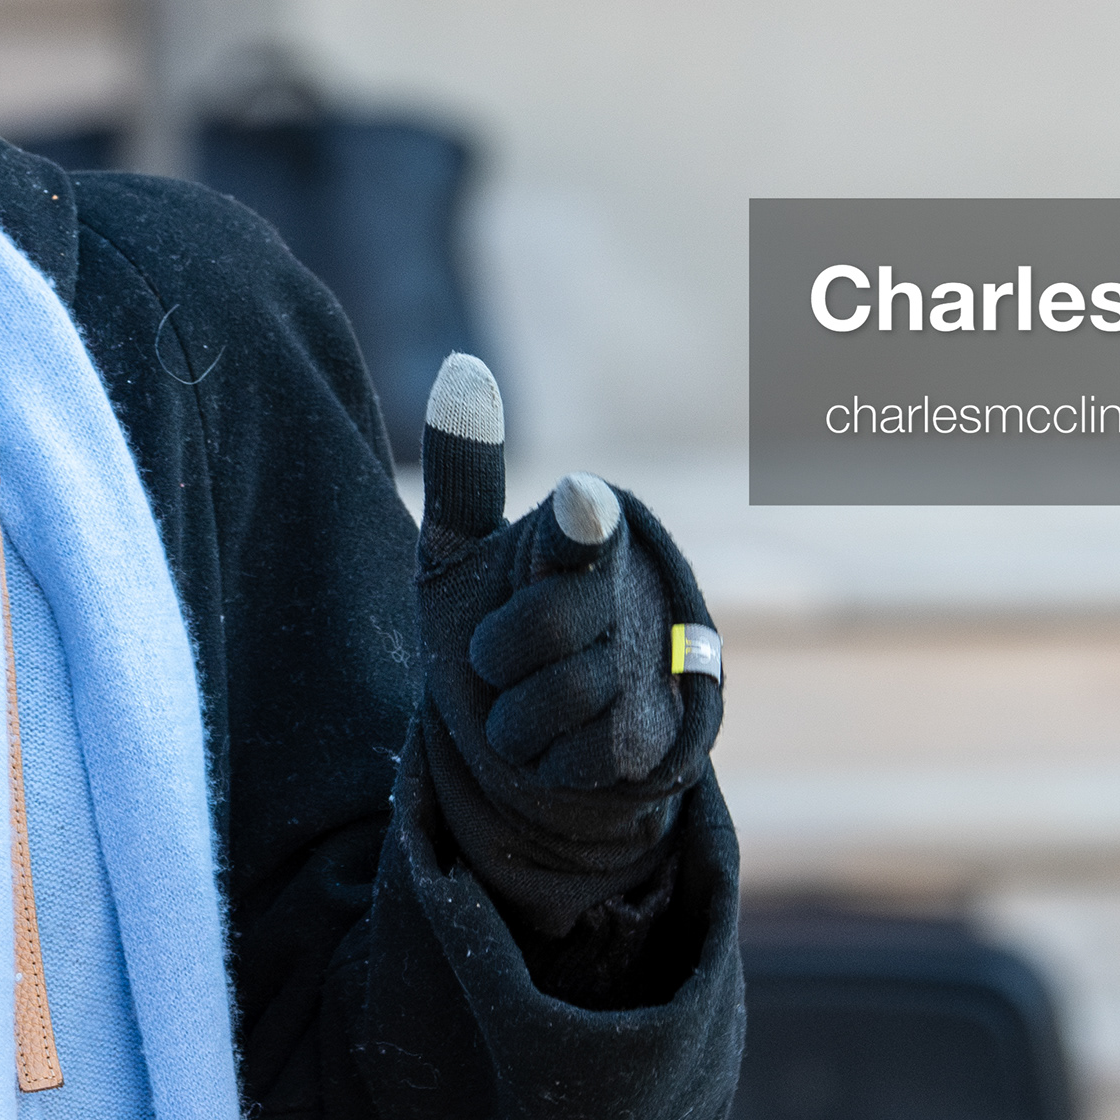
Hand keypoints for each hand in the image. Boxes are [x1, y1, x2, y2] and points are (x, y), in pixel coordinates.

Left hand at [410, 353, 721, 940]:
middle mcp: (625, 590)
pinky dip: (551, 756)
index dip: (579, 520)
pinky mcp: (656, 733)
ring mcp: (647, 663)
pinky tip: (559, 741)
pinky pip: (585, 751)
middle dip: (498, 654)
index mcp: (576, 536)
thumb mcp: (464, 554)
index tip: (580, 500)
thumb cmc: (495, 619)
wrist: (542, 729)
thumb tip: (462, 363)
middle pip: (539, 630)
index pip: (576, 528)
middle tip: (497, 655)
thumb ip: (465, 469)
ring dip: (516, 714)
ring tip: (526, 698)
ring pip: (559, 697)